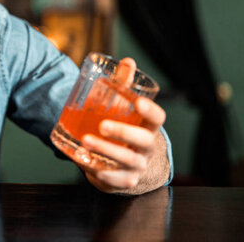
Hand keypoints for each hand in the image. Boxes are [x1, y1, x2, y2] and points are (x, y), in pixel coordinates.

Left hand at [79, 58, 167, 193]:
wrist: (135, 165)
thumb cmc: (129, 129)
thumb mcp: (128, 109)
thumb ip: (125, 86)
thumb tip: (127, 62)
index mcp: (149, 127)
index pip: (158, 119)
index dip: (150, 110)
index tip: (137, 101)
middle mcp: (147, 148)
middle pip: (143, 141)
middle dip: (123, 133)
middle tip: (102, 125)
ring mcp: (138, 166)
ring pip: (126, 161)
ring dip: (105, 151)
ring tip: (85, 141)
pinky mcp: (125, 181)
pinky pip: (117, 181)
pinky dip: (104, 175)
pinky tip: (89, 166)